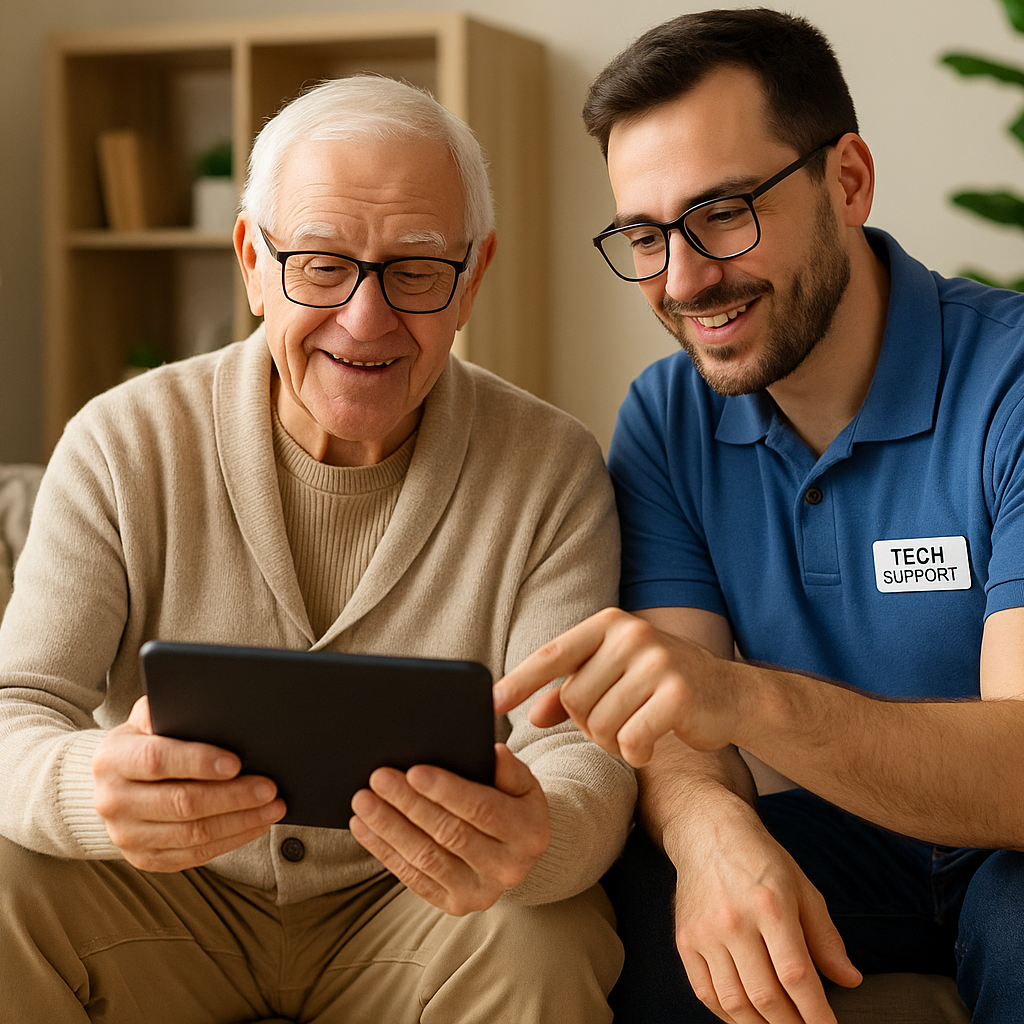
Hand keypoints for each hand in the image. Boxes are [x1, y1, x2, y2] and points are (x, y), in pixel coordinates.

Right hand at [92, 696, 285, 870]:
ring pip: (192, 834)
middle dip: (232, 796)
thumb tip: (216, 706)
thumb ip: (174, 710)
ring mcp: (126, 835)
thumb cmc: (144, 743)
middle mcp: (113, 800)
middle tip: (269, 788)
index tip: (236, 763)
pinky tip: (254, 826)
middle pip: (181, 802)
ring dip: (239, 821)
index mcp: (113, 759)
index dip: (198, 762)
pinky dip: (229, 841)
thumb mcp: (149, 720)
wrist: (112, 784)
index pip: (157, 760)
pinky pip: (193, 855)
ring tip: (272, 808)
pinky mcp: (143, 858)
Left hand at [348, 743, 549, 914]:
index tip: (413, 771)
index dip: (447, 791)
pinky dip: (384, 851)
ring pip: (425, 857)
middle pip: (449, 833)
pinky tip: (364, 827)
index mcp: (529, 832)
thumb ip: (509, 769)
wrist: (518, 854)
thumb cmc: (513, 807)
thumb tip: (492, 751)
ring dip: (389, 828)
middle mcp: (509, 868)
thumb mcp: (523, 785)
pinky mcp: (455, 905)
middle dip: (409, 804)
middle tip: (378, 778)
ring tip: (363, 801)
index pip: (482, 809)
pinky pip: (413, 877)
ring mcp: (481, 892)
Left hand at [494, 607, 741, 766]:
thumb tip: (529, 716)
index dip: (519, 681)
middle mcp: (631, 635)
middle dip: (588, 725)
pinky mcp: (679, 694)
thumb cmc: (661, 685)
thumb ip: (571, 692)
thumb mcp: (614, 677)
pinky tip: (648, 746)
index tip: (490, 702)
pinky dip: (634, 753)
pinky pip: (631, 740)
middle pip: (575, 700)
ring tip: (635, 731)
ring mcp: (658, 662)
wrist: (729, 694)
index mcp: (609, 624)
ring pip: (600, 724)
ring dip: (612, 741)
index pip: (553, 654)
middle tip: (616, 723)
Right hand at [671, 807, 859, 1023]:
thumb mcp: (802, 888)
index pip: (795, 975)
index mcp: (770, 905)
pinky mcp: (685, 940)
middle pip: (766, 995)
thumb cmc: (760, 860)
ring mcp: (705, 932)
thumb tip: (850, 979)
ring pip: (734, 1002)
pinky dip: (728, 1016)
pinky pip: (705, 993)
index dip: (815, 1013)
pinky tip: (748, 1017)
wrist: (708, 833)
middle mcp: (734, 921)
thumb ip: (825, 937)